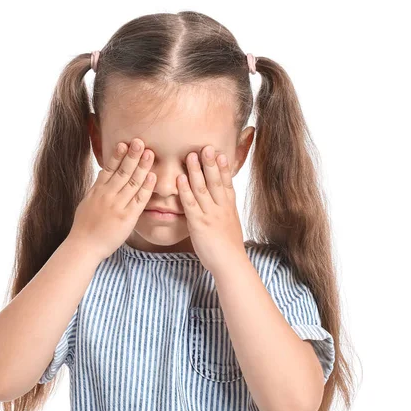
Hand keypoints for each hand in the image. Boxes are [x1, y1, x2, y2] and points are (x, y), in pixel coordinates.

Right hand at [70, 138, 156, 260]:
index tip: (124, 143)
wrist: (84, 246)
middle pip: (122, 171)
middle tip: (141, 142)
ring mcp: (118, 206)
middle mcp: (107, 195)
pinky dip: (146, 187)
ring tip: (150, 153)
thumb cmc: (84, 226)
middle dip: (132, 156)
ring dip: (142, 167)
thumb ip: (97, 189)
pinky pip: (139, 200)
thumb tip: (103, 175)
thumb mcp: (87, 202)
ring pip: (132, 182)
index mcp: (97, 190)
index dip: (117, 155)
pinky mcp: (127, 217)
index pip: (109, 168)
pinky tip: (153, 176)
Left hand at [178, 145, 244, 271]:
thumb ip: (225, 213)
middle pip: (215, 181)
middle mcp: (221, 208)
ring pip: (202, 188)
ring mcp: (210, 215)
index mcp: (229, 208)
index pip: (226, 183)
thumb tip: (223, 207)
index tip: (220, 152)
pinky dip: (185, 190)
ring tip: (190, 155)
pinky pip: (191, 204)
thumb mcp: (231, 226)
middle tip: (206, 146)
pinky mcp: (199, 224)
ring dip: (196, 171)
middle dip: (210, 163)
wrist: (231, 264)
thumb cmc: (229, 249)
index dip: (223, 167)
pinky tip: (179, 179)